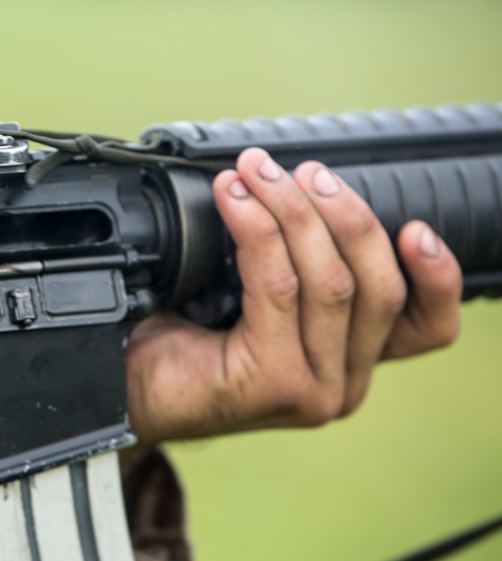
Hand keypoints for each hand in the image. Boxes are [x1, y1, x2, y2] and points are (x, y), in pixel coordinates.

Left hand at [126, 148, 462, 441]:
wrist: (124, 386)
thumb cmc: (182, 340)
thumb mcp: (258, 301)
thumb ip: (300, 270)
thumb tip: (308, 192)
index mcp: (346, 362)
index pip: (423, 327)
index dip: (435, 275)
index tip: (416, 226)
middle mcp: (340, 383)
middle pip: (376, 286)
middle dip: (341, 215)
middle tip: (296, 171)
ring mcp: (313, 390)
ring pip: (330, 282)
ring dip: (292, 213)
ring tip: (254, 173)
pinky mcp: (276, 382)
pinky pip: (279, 287)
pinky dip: (258, 231)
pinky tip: (232, 199)